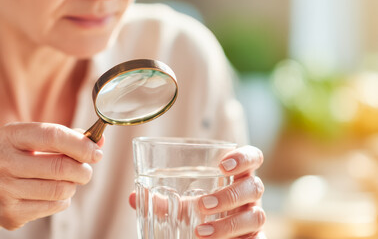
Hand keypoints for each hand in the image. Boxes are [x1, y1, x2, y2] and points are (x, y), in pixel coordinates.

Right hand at [0, 123, 103, 237]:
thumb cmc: (15, 161)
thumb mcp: (31, 142)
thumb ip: (66, 138)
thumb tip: (99, 141)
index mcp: (9, 136)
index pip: (52, 136)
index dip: (80, 144)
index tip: (96, 151)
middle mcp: (2, 161)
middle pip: (60, 166)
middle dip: (82, 170)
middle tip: (86, 171)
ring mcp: (3, 189)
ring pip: (60, 189)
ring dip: (72, 186)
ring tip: (66, 182)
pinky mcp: (9, 213)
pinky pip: (54, 206)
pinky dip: (62, 201)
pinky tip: (52, 195)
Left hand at [128, 145, 265, 238]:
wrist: (211, 234)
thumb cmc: (200, 210)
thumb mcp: (182, 203)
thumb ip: (161, 199)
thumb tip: (132, 197)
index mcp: (235, 176)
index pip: (252, 157)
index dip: (243, 158)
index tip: (223, 165)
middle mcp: (248, 194)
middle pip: (254, 187)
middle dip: (229, 196)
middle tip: (202, 205)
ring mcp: (253, 216)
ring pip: (256, 216)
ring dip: (228, 224)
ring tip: (201, 232)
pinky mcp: (255, 237)